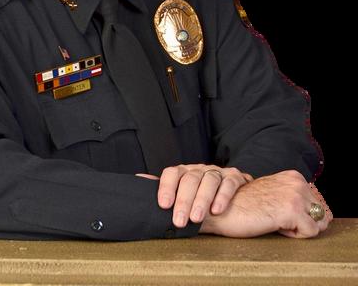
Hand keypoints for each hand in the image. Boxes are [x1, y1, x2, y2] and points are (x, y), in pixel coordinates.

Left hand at [135, 163, 252, 227]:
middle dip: (184, 200)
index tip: (163, 206)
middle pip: (190, 179)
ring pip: (208, 179)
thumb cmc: (213, 205)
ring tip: (197, 218)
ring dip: (201, 199)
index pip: (172, 173)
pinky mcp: (237, 178)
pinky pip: (229, 183)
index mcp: (187, 174)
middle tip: (180, 221)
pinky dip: (222, 196)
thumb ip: (171, 198)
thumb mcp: (190, 204)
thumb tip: (140, 185)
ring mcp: (219, 172)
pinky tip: (218, 210)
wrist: (249, 202)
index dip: (166, 188)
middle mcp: (201, 169)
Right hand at [199, 169, 332, 237]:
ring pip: (317, 223)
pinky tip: (273, 224)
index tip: (277, 212)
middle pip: (320, 214)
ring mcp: (295, 194)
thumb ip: (293, 197)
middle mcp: (297, 181)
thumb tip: (323, 216)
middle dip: (302, 222)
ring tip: (274, 220)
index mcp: (293, 176)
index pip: (317, 203)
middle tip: (275, 217)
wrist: (223, 207)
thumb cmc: (246, 205)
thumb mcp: (273, 194)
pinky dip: (294, 235)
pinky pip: (310, 232)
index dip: (300, 215)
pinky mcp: (293, 210)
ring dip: (297, 228)